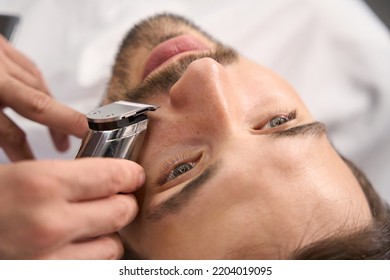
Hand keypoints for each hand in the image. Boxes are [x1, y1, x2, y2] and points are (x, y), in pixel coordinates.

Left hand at [0, 35, 87, 160]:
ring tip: (61, 131)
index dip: (26, 154)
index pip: (9, 134)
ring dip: (54, 110)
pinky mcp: (2, 45)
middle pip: (39, 106)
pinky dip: (41, 86)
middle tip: (82, 140)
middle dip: (66, 125)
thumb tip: (4, 142)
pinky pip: (30, 68)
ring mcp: (0, 57)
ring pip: (38, 86)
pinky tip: (44, 97)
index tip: (37, 168)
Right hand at [0, 158, 143, 258]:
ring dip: (107, 234)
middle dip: (122, 203)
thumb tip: (113, 178)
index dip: (129, 175)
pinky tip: (76, 246)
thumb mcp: (24, 174)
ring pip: (113, 246)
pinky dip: (92, 257)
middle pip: (122, 211)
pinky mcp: (50, 277)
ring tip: (87, 226)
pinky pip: (94, 269)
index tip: (132, 176)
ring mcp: (49, 260)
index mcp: (42, 184)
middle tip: (113, 198)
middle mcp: (49, 224)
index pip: (114, 176)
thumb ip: (70, 177)